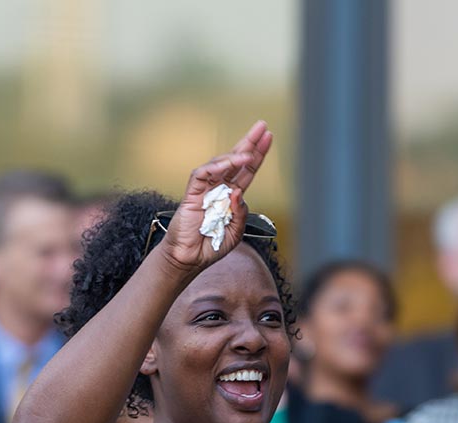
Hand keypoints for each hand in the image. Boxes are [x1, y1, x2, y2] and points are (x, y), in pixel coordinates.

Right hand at [155, 121, 273, 274]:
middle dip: (249, 142)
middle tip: (261, 127)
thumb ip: (241, 214)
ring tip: (248, 152)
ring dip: (235, 156)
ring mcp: (205, 190)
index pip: (247, 171)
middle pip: (235, 160)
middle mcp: (219, 189)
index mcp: (232, 197)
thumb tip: (239, 192)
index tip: (268, 138)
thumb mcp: (235, 233)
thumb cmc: (210, 247)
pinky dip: (214, 168)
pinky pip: (202, 174)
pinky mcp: (192, 194)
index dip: (258, 154)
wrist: (189, 259)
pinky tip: (227, 165)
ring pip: (219, 164)